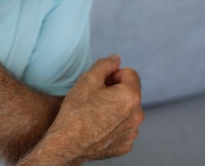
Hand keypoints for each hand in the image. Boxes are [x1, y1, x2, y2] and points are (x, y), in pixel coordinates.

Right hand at [18, 55, 143, 165]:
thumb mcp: (87, 80)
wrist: (67, 144)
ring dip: (115, 107)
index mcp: (131, 97)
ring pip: (127, 110)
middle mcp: (137, 116)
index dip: (113, 74)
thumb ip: (105, 65)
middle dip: (115, 91)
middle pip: (129, 92)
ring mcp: (132, 132)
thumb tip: (116, 59)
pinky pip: (123, 127)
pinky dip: (113, 124)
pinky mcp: (125, 145)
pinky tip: (97, 126)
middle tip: (94, 98)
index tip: (99, 83)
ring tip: (94, 113)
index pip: (130, 73)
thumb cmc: (76, 111)